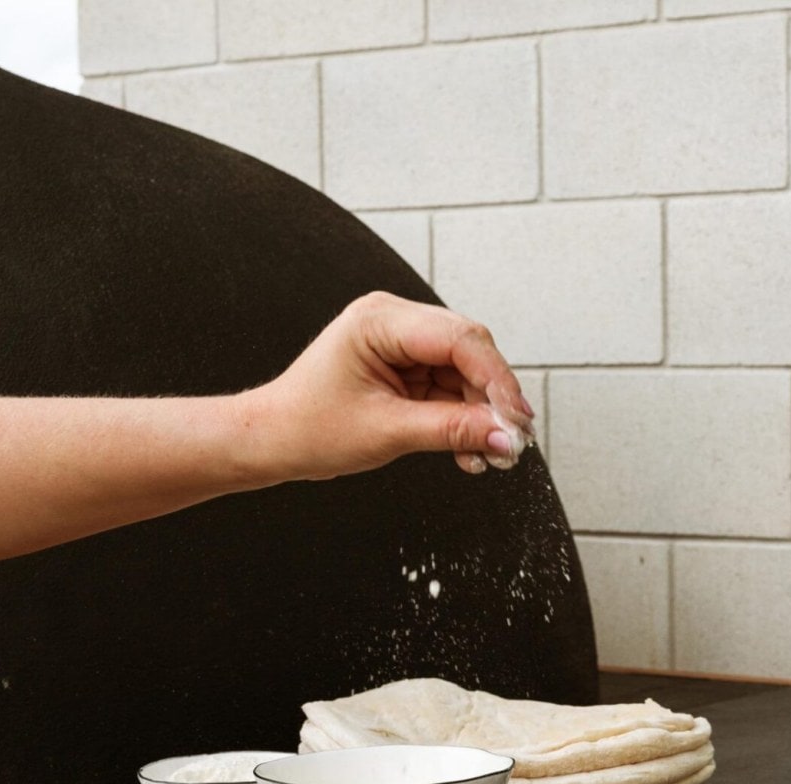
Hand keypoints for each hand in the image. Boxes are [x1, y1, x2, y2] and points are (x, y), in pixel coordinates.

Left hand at [240, 292, 535, 480]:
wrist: (274, 442)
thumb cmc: (309, 428)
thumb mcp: (386, 432)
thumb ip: (451, 430)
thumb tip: (505, 436)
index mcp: (379, 320)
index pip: (460, 339)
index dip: (497, 380)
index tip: (516, 420)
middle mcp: (394, 321)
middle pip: (470, 351)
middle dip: (493, 399)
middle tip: (512, 442)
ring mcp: (402, 344)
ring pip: (467, 374)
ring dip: (481, 416)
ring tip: (489, 456)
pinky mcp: (407, 369)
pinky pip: (452, 390)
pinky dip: (464, 421)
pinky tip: (469, 452)